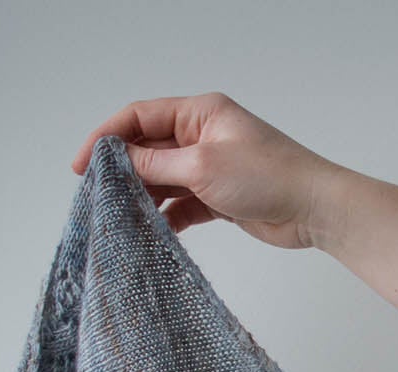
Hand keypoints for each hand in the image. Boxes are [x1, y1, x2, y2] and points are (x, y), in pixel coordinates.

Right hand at [69, 92, 343, 250]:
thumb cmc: (269, 177)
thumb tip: (119, 161)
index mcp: (200, 113)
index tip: (82, 165)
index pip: (139, 117)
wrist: (315, 209)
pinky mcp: (221, 197)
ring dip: (144, 196)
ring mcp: (212, 167)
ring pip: (164, 179)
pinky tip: (154, 231)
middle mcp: (203, 136)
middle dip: (123, 171)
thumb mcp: (202, 166)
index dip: (106, 138)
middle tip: (98, 195)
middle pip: (149, 148)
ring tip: (121, 216)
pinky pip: (184, 204)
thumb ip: (156, 164)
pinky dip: (168, 216)